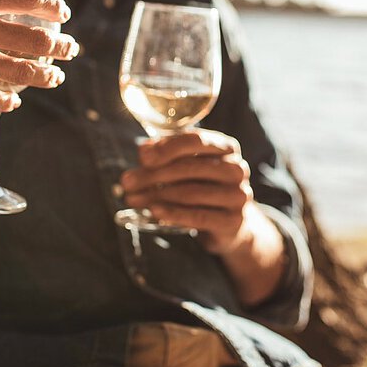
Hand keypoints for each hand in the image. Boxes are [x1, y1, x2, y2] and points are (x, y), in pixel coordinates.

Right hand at [0, 0, 79, 110]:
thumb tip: (9, 6)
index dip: (53, 5)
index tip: (63, 13)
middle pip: (38, 40)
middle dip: (62, 47)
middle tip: (71, 49)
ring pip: (25, 74)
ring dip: (47, 76)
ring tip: (56, 77)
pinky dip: (7, 103)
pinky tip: (14, 103)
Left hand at [120, 129, 253, 253]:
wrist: (230, 226)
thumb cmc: (203, 189)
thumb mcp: (186, 168)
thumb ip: (166, 156)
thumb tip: (144, 150)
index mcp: (226, 147)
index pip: (195, 140)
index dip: (167, 147)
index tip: (142, 157)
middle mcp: (236, 168)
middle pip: (190, 167)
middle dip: (153, 175)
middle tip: (127, 183)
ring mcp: (238, 195)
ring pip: (191, 192)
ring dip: (157, 195)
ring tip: (133, 199)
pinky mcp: (233, 221)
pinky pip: (198, 216)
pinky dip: (173, 213)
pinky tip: (154, 212)